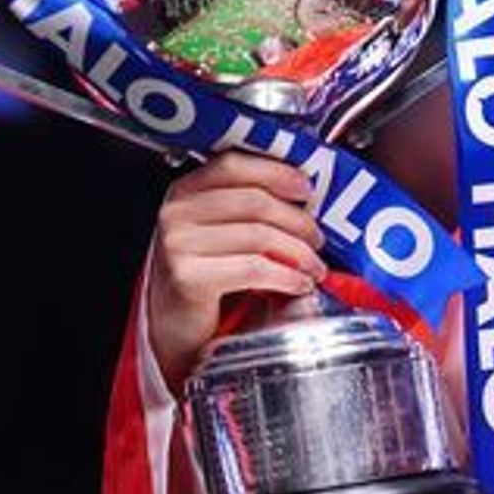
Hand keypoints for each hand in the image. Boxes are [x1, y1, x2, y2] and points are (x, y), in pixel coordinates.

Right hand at [147, 152, 327, 389]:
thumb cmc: (206, 277)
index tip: (306, 188)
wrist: (176, 329)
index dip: (276, 172)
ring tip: (313, 266)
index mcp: (185, 191)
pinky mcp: (188, 277)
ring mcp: (178, 244)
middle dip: (298, 220)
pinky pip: (253, 268)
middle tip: (317, 238)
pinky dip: (286, 276)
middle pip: (254, 200)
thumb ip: (251, 207)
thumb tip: (306, 198)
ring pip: (259, 235)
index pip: (233, 164)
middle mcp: (176, 212)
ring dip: (298, 252)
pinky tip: (298, 283)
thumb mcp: (222, 231)